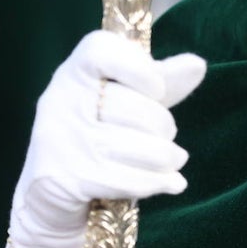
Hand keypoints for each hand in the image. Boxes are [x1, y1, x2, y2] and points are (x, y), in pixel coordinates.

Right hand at [3, 31, 205, 247]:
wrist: (49, 197)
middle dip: (162, 124)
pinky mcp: (65, 181)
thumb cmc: (98, 137)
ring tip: (175, 160)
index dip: (137, 67)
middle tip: (166, 135)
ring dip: (167, 157)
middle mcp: (61, 103)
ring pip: (134, 146)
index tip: (156, 88)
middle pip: (131, 105)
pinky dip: (158, 183)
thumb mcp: (129, 102)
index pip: (99, 50)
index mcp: (75, 75)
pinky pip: (128, 180)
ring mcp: (60, 143)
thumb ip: (161, 82)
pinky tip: (172, 183)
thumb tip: (197, 64)